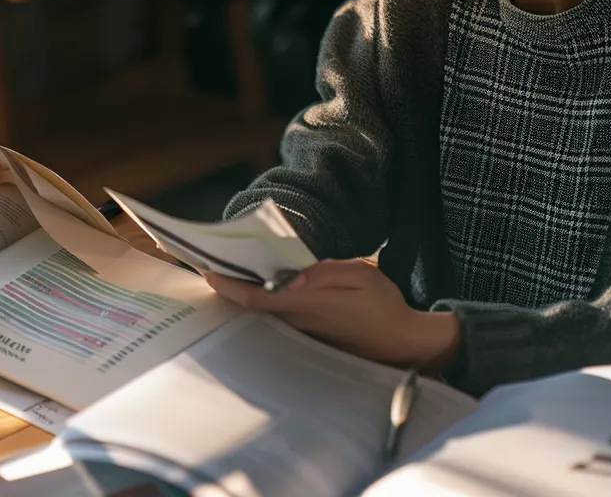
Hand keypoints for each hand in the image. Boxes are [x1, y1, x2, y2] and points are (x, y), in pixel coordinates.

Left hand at [202, 259, 460, 369]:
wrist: (402, 343)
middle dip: (231, 289)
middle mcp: (298, 324)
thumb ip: (324, 272)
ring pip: (264, 316)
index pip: (257, 297)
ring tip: (228, 274)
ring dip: (245, 297)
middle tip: (210, 268)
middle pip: (254, 307)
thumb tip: (291, 275)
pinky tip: (259, 291)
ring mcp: (302, 335)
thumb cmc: (383, 307)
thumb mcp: (359, 275)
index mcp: (308, 305)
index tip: (208, 273)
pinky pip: (278, 322)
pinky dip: (264, 306)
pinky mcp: (309, 339)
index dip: (229, 286)